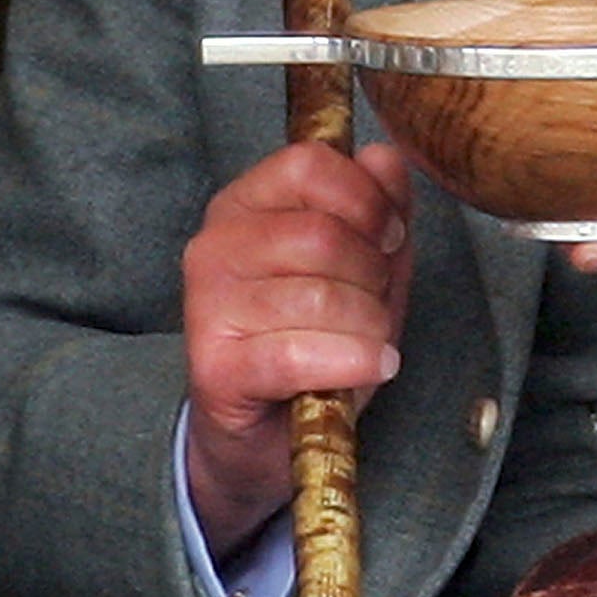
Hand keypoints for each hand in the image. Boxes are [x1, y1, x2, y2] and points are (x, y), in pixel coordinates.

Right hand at [182, 141, 412, 559]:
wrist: (263, 439)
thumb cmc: (313, 345)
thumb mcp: (361, 269)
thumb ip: (377, 208)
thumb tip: (385, 156)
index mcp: (244, 205)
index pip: (307, 164)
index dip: (365, 198)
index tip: (389, 236)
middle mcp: (214, 246)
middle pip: (321, 234)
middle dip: (372, 276)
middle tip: (373, 307)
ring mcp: (207, 305)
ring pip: (319, 295)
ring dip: (367, 327)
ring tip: (365, 345)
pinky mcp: (215, 363)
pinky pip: (301, 352)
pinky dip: (353, 362)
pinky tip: (368, 369)